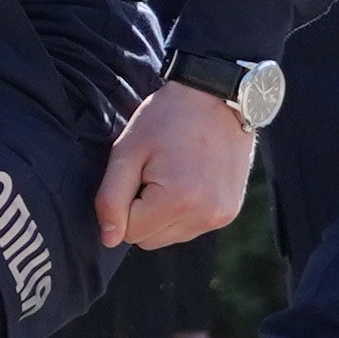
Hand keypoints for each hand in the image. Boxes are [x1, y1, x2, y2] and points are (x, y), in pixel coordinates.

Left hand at [100, 81, 249, 248]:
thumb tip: (108, 239)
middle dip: (141, 213)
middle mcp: (204, 215)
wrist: (217, 96)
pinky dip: (182, 211)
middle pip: (149, 241)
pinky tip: (187, 180)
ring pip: (169, 237)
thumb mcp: (127, 151)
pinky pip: (190, 228)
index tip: (137, 173)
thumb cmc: (167, 118)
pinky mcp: (230, 213)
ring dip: (161, 215)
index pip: (129, 232)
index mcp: (177, 200)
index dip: (124, 204)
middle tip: (153, 173)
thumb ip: (111, 199)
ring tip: (172, 174)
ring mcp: (221, 216)